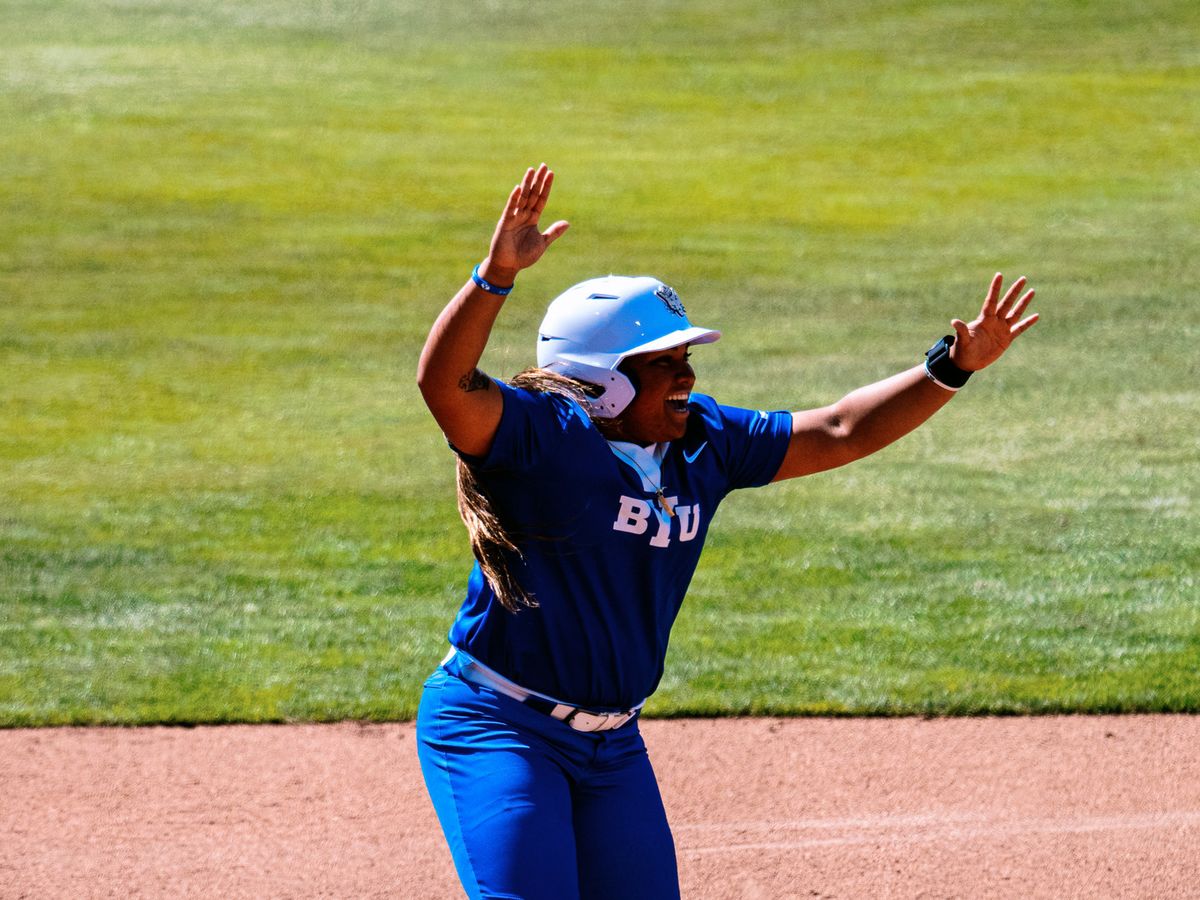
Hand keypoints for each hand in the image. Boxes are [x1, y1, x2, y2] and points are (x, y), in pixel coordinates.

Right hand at [480, 163, 569, 285]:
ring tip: (532, 170)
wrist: (508, 266)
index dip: (546, 187)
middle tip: (543, 165)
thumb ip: (553, 232)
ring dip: (527, 184)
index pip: (541, 199)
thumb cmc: (523, 256)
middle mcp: (524, 214)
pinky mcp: (506, 222)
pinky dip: (514, 198)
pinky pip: (511, 208)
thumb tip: (568, 223)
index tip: (551, 173)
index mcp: (533, 218)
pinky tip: (519, 188)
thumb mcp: (542, 243)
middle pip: (533, 194)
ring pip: (522, 197)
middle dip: (538, 180)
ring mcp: (514, 217)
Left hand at [949, 273, 1039, 370]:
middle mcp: (994, 321)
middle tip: (1023, 278)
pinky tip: (1036, 316)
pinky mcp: (1006, 339)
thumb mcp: (962, 340)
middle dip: (1014, 291)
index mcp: (984, 320)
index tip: (999, 275)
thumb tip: (954, 321)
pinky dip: (1027, 323)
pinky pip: (1019, 329)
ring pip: (1015, 313)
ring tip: (1032, 291)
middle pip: (1006, 303)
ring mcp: (1001, 329)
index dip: (995, 288)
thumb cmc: (962, 350)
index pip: (991, 301)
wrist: (967, 362)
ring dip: (1023, 303)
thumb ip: (962, 330)